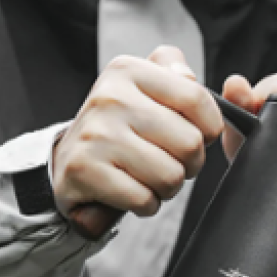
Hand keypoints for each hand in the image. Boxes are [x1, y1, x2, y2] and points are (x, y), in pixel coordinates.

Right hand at [53, 46, 222, 238]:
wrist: (68, 161)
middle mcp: (110, 97)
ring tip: (146, 177)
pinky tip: (129, 191)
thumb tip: (187, 74)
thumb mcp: (144, 89)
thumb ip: (172, 71)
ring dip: (167, 188)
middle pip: (191, 143)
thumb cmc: (121, 129)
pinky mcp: (83, 170)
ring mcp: (95, 134)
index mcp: (129, 71)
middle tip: (165, 161)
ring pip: (171, 176)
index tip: (191, 134)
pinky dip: (145, 205)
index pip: (197, 100)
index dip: (209, 129)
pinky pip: (145, 200)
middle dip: (188, 164)